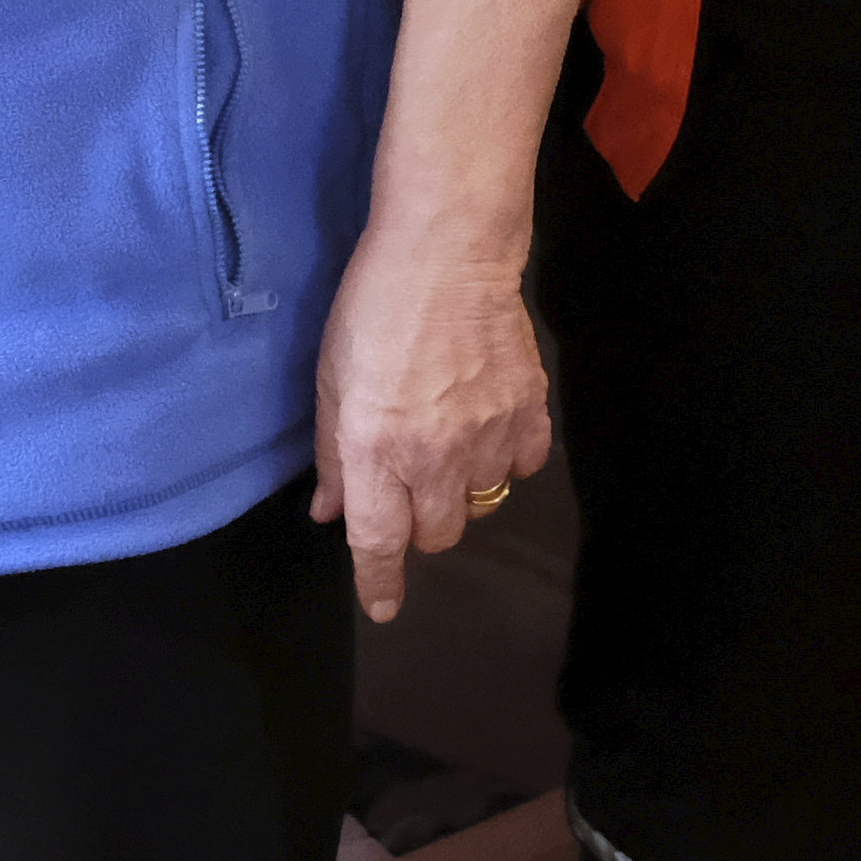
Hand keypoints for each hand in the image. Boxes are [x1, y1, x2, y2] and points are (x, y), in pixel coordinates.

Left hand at [306, 226, 550, 624]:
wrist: (449, 254)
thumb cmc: (372, 310)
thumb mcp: (330, 382)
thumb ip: (333, 458)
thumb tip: (332, 513)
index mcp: (377, 452)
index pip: (379, 543)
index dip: (380, 583)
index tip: (382, 606)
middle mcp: (435, 458)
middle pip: (438, 536)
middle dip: (420, 526)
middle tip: (409, 487)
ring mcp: (490, 437)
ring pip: (482, 503)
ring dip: (462, 491)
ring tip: (450, 448)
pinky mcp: (530, 412)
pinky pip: (524, 465)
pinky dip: (507, 460)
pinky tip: (490, 430)